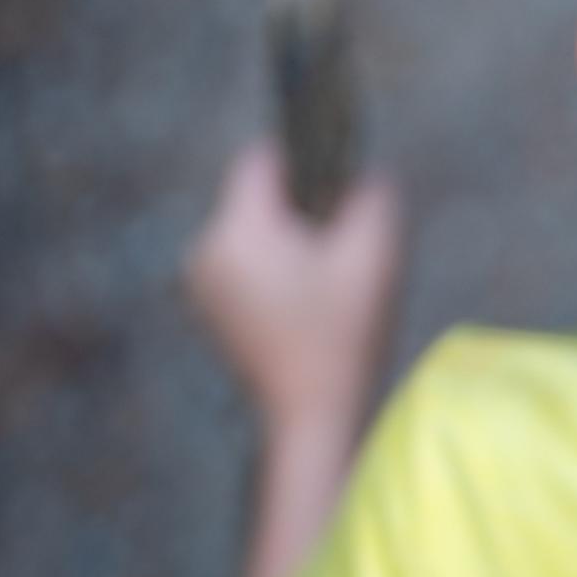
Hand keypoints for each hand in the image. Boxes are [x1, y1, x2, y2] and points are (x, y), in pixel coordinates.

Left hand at [186, 142, 403, 435]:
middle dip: (302, 213)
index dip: (307, 161)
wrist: (314, 415)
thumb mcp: (374, 257)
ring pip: (253, 235)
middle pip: (258, 200)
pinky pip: (246, 268)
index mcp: (237, 230)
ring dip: (291, 246)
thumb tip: (367, 173)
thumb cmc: (345, 337)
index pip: (262, 160)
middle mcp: (205, 250)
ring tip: (329, 285)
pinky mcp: (212, 311)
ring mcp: (202, 284)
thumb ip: (373, 197)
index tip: (341, 190)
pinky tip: (310, 307)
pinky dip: (277, 274)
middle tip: (343, 252)